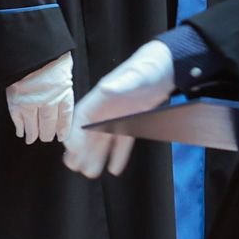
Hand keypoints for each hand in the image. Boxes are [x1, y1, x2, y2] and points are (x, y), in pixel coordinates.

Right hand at [4, 51, 73, 144]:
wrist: (29, 44)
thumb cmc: (48, 53)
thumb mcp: (63, 67)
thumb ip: (62, 84)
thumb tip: (61, 98)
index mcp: (63, 91)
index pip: (65, 116)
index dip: (63, 128)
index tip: (61, 136)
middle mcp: (48, 100)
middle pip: (48, 124)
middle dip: (47, 134)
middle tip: (45, 138)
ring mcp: (31, 101)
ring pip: (33, 125)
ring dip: (32, 134)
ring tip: (32, 138)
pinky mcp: (16, 99)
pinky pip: (18, 118)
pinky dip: (19, 127)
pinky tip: (21, 132)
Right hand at [62, 39, 173, 178]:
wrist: (167, 66)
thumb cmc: (149, 67)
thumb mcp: (136, 74)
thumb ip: (121, 83)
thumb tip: (105, 89)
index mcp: (103, 95)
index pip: (82, 115)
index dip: (74, 132)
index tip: (71, 149)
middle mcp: (107, 107)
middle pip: (89, 130)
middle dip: (81, 149)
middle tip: (74, 166)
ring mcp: (119, 115)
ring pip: (104, 139)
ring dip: (97, 155)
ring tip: (90, 172)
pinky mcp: (132, 120)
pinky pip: (123, 140)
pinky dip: (119, 154)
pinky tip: (114, 168)